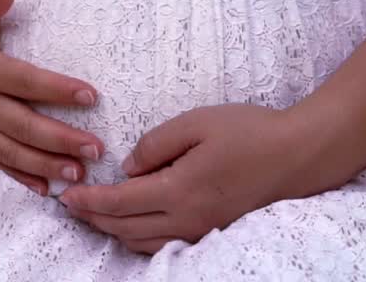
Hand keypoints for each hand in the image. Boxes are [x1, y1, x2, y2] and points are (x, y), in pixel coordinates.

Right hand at [0, 0, 105, 195]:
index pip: (25, 81)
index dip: (57, 89)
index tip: (91, 96)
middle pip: (23, 125)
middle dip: (60, 140)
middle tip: (96, 149)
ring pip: (11, 152)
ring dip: (45, 165)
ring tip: (79, 173)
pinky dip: (19, 179)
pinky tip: (46, 189)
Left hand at [59, 103, 332, 253]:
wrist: (299, 156)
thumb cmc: (250, 132)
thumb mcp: (197, 122)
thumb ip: (156, 144)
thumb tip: (128, 167)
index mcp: (180, 191)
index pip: (120, 203)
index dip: (89, 200)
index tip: (66, 194)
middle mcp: (187, 219)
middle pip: (125, 228)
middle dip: (93, 217)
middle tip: (69, 204)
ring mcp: (201, 230)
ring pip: (142, 242)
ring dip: (112, 229)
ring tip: (92, 212)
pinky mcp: (212, 231)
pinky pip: (163, 243)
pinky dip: (137, 235)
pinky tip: (130, 221)